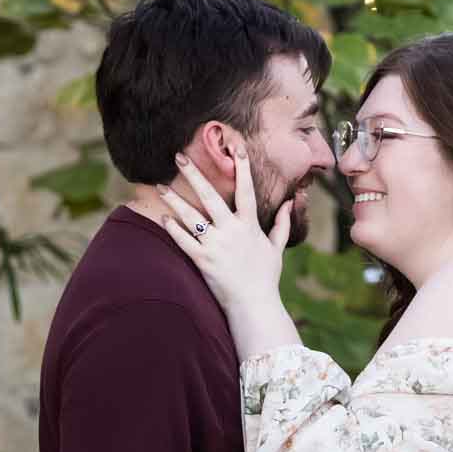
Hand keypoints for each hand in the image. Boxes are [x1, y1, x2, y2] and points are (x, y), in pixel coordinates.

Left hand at [153, 146, 297, 354]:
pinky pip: (184, 241)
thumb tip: (292, 201)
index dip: (242, 168)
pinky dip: (173, 229)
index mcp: (250, 225)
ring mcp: (216, 245)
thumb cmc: (265, 277)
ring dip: (175, 200)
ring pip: (191, 217)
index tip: (235, 147)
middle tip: (179, 156)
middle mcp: (232, 231)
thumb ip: (282, 223)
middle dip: (195, 174)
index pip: (246, 190)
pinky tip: (162, 217)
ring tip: (160, 186)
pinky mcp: (203, 261)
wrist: (254, 305)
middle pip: (210, 196)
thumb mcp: (276, 248)